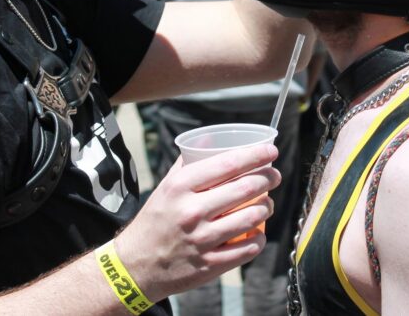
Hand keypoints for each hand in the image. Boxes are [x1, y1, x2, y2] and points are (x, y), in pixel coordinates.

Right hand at [115, 145, 280, 300]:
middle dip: (268, 179)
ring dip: (267, 207)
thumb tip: (211, 142)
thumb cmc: (155, 221)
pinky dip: (259, 238)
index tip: (271, 152)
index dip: (256, 156)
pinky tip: (258, 232)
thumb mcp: (165, 187)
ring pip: (252, 217)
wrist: (135, 266)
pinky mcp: (209, 265)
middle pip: (246, 188)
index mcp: (180, 187)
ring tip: (266, 203)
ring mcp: (201, 240)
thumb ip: (188, 165)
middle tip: (274, 176)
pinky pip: (248, 248)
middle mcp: (191, 211)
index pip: (228, 164)